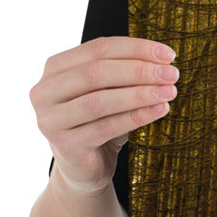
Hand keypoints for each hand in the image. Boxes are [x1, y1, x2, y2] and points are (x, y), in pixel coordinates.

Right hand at [30, 36, 178, 193]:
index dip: (136, 48)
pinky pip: (106, 128)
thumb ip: (125, 73)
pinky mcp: (64, 146)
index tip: (169, 55)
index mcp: (55, 68)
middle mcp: (44, 92)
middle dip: (139, 71)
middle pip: (96, 72)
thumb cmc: (100, 122)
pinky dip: (136, 117)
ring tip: (169, 92)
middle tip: (172, 74)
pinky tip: (159, 110)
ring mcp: (50, 120)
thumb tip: (163, 62)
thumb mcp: (110, 92)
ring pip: (100, 101)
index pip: (98, 48)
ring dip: (140, 94)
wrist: (85, 168)